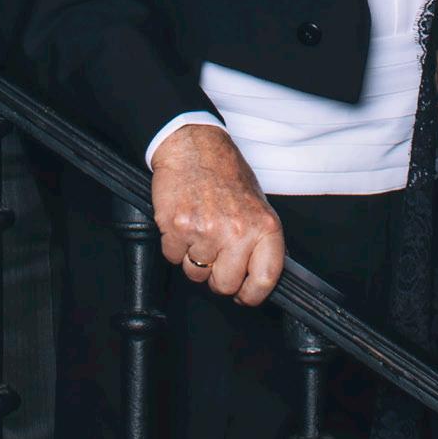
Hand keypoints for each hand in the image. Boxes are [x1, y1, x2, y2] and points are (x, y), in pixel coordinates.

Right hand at [149, 125, 284, 306]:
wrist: (192, 145)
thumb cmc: (225, 173)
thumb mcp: (257, 204)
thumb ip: (260, 241)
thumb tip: (258, 276)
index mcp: (264, 227)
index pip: (265, 279)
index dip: (252, 294)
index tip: (244, 293)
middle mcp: (237, 231)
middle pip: (225, 285)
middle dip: (217, 276)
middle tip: (215, 255)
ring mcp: (206, 230)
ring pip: (195, 274)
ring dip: (193, 258)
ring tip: (199, 230)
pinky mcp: (177, 227)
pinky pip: (173, 257)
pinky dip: (174, 245)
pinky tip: (184, 223)